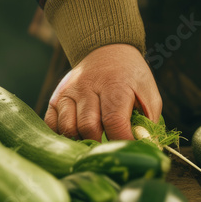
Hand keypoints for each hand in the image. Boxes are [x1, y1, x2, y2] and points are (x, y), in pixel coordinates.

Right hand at [45, 44, 161, 140]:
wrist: (108, 51)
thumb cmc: (131, 78)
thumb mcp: (149, 94)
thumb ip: (148, 122)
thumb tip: (145, 147)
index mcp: (114, 85)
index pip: (114, 120)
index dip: (122, 140)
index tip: (128, 150)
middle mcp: (88, 87)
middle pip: (88, 127)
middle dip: (100, 144)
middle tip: (110, 150)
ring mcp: (69, 92)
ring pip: (68, 127)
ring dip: (81, 141)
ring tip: (94, 143)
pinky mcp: (56, 97)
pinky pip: (51, 123)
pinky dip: (63, 135)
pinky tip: (77, 135)